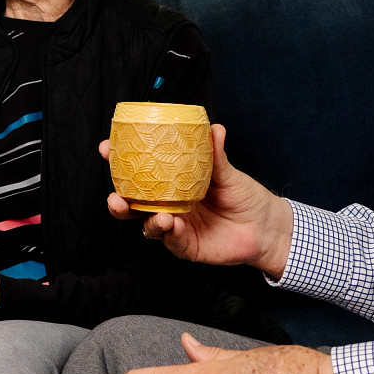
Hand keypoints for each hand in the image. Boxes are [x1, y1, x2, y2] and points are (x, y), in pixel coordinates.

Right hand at [105, 124, 293, 277]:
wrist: (267, 227)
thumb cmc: (245, 197)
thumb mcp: (228, 173)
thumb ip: (216, 155)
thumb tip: (214, 128)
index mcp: (172, 184)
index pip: (140, 173)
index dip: (119, 163)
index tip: (106, 148)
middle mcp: (168, 206)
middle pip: (134, 204)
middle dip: (118, 200)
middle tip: (114, 196)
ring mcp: (176, 226)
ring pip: (147, 225)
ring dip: (144, 221)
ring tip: (156, 215)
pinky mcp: (186, 246)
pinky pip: (170, 240)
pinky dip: (167, 232)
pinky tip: (170, 224)